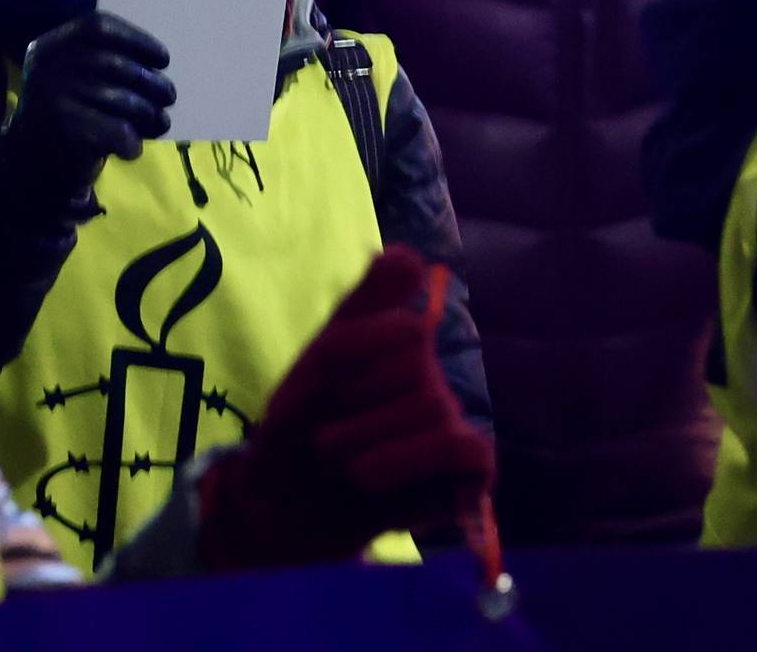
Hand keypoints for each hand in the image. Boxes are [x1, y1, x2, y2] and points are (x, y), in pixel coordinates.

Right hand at [0, 13, 175, 198]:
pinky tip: (131, 148)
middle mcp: (46, 66)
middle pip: (117, 65)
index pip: (99, 27)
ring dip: (151, 114)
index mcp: (49, 46)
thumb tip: (158, 70)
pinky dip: (134, 142)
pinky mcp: (66, 131)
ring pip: (123, 100)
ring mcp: (53, 98)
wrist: (28, 165)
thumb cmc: (66, 113)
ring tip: (159, 122)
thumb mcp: (75, 77)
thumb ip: (108, 63)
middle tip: (169, 97)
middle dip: (153, 82)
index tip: (163, 59)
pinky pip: (118, 131)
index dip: (137, 39)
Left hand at [198, 248, 494, 570]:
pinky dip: (409, 461)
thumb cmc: (303, 425)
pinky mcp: (468, 464)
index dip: (352, 347)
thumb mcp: (318, 359)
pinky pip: (464, 447)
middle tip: (326, 430)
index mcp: (397, 338)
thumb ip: (365, 305)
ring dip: (365, 443)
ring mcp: (451, 416)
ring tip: (342, 462)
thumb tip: (410, 254)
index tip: (320, 374)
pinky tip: (372, 478)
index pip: (400, 318)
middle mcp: (429, 371)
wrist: (289, 502)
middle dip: (354, 402)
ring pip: (429, 407)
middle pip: (413, 363)